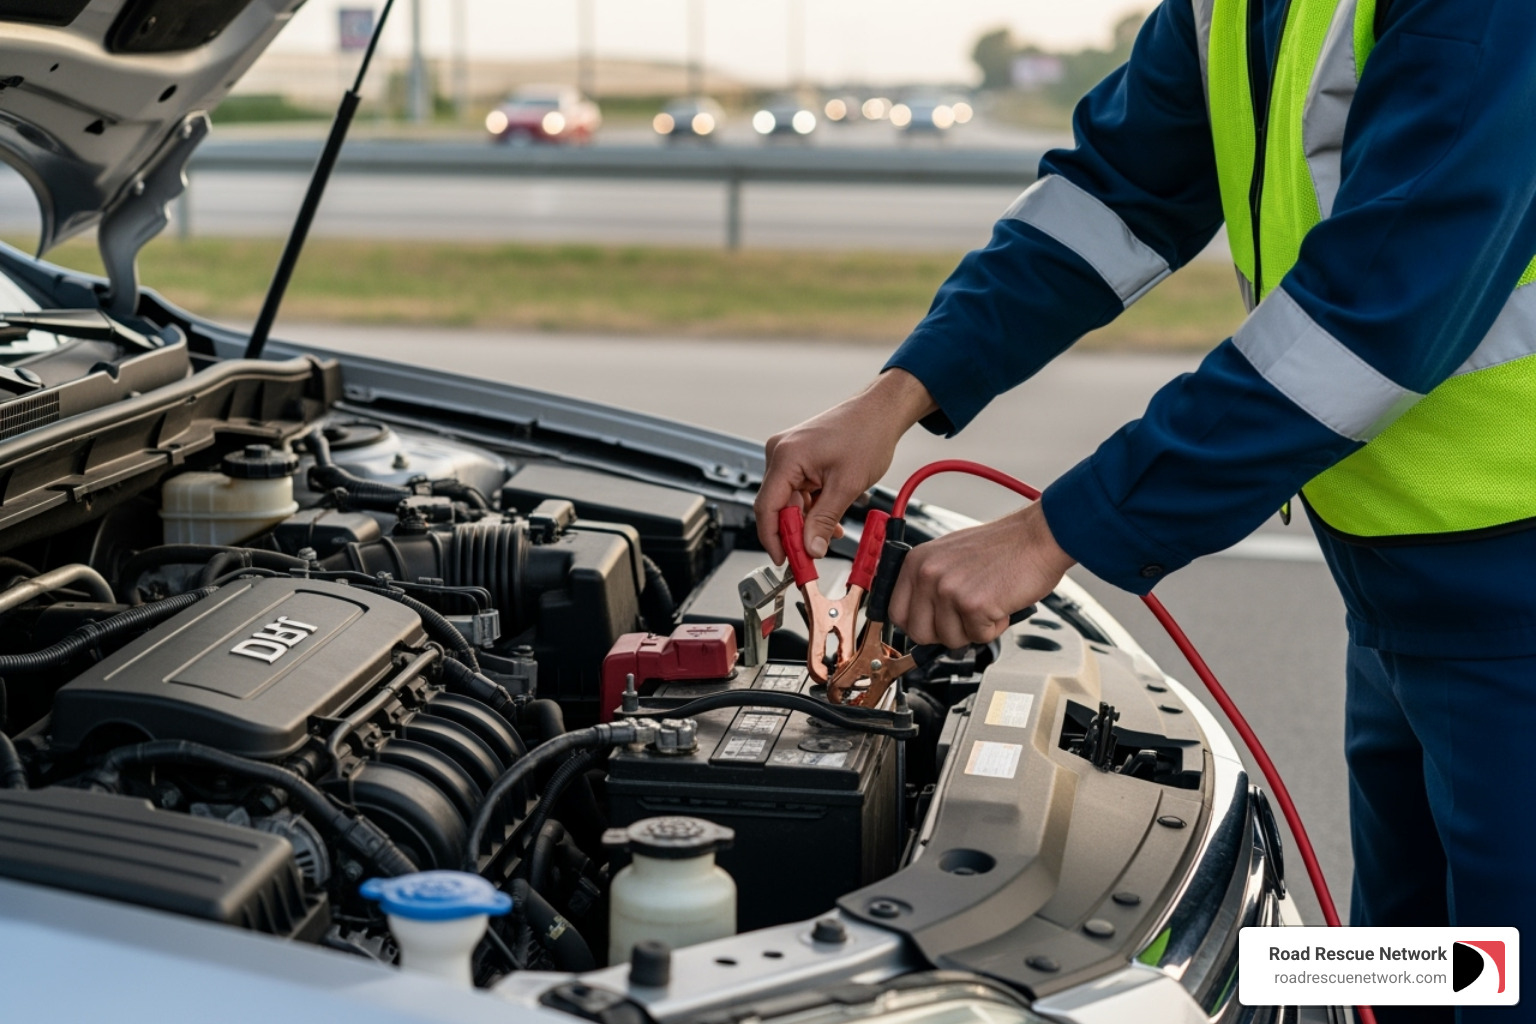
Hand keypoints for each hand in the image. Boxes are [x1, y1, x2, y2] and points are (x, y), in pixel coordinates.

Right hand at [755, 370, 936, 562]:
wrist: (880, 412)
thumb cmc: (867, 434)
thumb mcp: (847, 485)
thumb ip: (824, 520)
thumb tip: (811, 548)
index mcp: (786, 456)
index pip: (767, 507)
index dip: (773, 539)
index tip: (784, 561)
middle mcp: (780, 453)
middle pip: (776, 506)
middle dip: (794, 532)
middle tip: (810, 555)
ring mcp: (788, 454)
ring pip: (789, 501)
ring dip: (807, 521)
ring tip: (829, 535)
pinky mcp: (799, 457)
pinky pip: (798, 491)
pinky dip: (812, 508)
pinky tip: (829, 520)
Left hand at [888, 503, 1075, 647]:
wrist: (1038, 536)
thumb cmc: (1003, 546)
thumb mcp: (950, 556)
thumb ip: (931, 583)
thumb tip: (921, 617)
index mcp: (917, 561)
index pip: (896, 612)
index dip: (916, 625)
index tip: (929, 627)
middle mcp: (928, 574)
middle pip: (918, 633)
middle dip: (944, 633)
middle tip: (965, 617)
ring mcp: (949, 590)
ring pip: (949, 639)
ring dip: (973, 629)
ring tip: (988, 603)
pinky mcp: (974, 605)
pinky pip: (978, 637)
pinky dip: (994, 627)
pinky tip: (1001, 604)